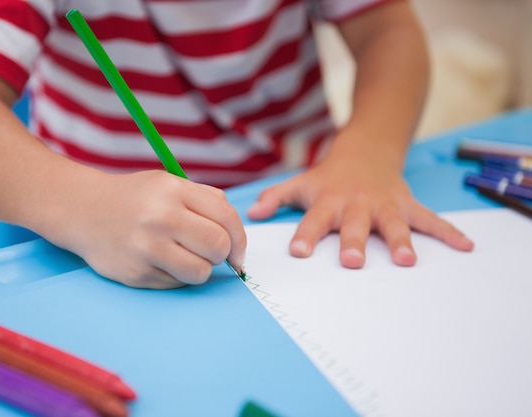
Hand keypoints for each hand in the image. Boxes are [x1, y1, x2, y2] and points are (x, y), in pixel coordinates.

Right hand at [47, 170, 246, 287]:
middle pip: (218, 247)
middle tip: (208, 253)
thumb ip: (206, 201)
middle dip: (221, 255)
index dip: (239, 240)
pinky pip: (176, 284)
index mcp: (174, 190)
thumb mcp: (169, 184)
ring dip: (199, 269)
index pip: (226, 219)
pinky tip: (159, 261)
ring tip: (182, 257)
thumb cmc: (135, 198)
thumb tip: (236, 238)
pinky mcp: (136, 273)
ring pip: (200, 272)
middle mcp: (161, 217)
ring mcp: (147, 247)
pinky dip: (175, 277)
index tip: (236, 252)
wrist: (84, 210)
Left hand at [246, 143, 473, 267]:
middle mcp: (356, 203)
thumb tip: (251, 215)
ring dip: (401, 241)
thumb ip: (276, 197)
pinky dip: (449, 232)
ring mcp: (384, 204)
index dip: (306, 235)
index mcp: (328, 200)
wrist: (367, 148)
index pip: (313, 220)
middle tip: (351, 261)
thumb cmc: (329, 176)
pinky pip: (430, 219)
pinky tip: (467, 246)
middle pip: (354, 225)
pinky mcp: (407, 204)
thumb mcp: (301, 182)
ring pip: (394, 223)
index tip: (299, 252)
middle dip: (353, 242)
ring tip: (407, 261)